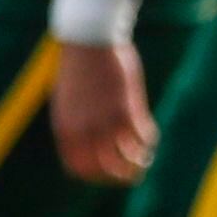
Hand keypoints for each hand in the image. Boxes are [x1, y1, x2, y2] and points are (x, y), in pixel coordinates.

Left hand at [49, 39, 154, 184]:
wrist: (88, 40)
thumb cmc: (79, 66)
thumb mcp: (68, 100)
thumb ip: (76, 124)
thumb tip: (89, 142)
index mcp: (65, 129)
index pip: (78, 169)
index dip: (94, 176)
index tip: (106, 174)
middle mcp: (84, 132)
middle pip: (104, 171)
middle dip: (119, 177)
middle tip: (131, 175)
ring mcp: (106, 123)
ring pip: (127, 160)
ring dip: (138, 164)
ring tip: (145, 160)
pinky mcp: (127, 111)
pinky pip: (143, 138)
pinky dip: (149, 141)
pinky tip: (150, 135)